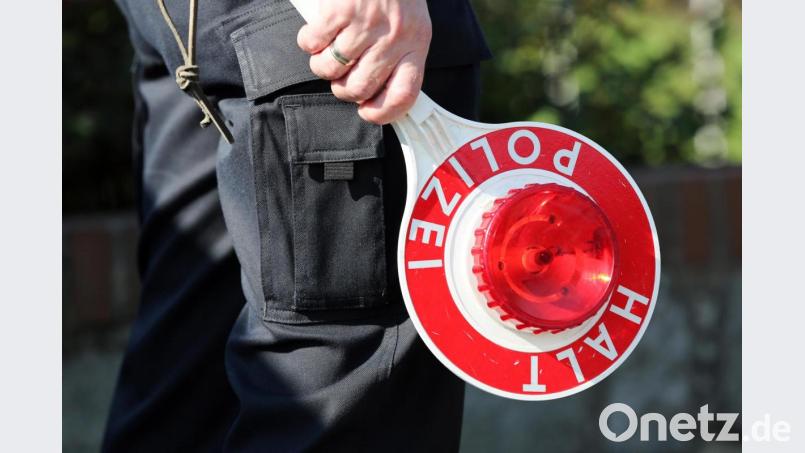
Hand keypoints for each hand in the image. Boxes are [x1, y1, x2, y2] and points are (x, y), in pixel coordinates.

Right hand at [297, 0, 431, 123]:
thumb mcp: (410, 26)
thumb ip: (399, 60)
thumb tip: (374, 100)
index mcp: (416, 44)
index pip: (404, 95)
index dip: (382, 114)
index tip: (367, 112)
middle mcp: (393, 37)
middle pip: (357, 89)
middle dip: (342, 89)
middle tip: (341, 74)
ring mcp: (365, 24)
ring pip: (329, 70)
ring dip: (322, 64)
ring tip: (328, 50)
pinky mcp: (339, 10)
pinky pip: (311, 44)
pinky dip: (308, 41)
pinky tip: (318, 30)